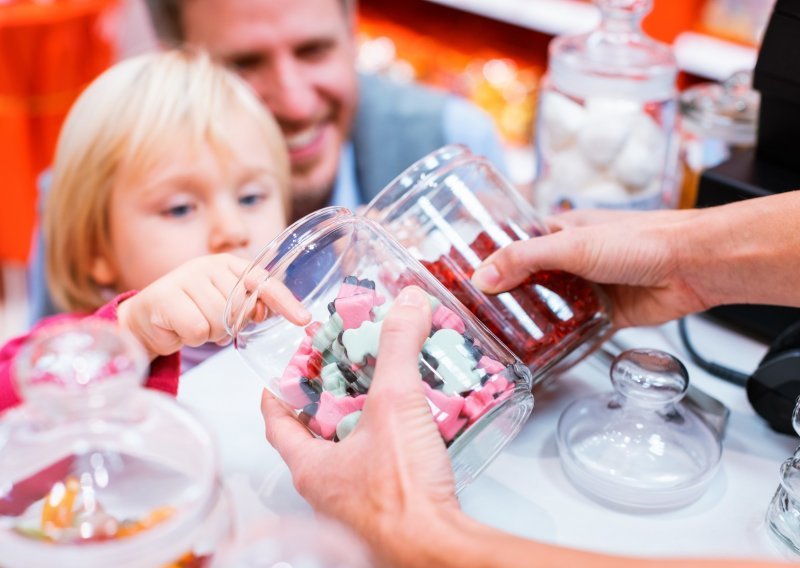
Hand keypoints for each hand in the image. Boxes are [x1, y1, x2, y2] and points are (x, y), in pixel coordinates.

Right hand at [118, 253, 309, 358]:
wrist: (147, 320)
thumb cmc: (192, 312)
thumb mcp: (225, 305)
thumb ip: (249, 305)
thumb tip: (265, 312)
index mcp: (228, 265)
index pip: (263, 281)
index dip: (284, 301)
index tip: (303, 319)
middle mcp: (208, 265)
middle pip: (240, 309)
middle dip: (230, 325)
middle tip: (211, 322)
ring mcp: (185, 278)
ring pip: (219, 321)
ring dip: (209, 333)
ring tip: (194, 323)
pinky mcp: (165, 297)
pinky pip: (197, 329)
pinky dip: (192, 337)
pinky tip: (179, 328)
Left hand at [261, 286, 459, 563]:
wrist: (438, 547)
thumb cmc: (402, 491)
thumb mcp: (396, 403)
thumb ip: (399, 348)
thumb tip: (407, 302)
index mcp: (310, 465)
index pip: (276, 422)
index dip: (278, 391)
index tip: (287, 368)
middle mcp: (326, 488)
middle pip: (314, 433)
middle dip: (329, 398)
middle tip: (345, 367)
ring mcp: (355, 503)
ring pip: (348, 451)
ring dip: (361, 419)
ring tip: (382, 388)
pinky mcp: (387, 509)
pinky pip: (379, 467)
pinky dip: (389, 442)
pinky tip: (414, 424)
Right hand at [471, 208, 708, 327]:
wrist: (693, 266)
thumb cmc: (642, 240)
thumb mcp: (573, 246)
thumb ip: (525, 259)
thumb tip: (483, 276)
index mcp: (560, 233)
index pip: (514, 245)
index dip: (489, 261)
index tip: (464, 280)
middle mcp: (572, 259)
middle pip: (529, 280)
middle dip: (506, 297)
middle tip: (478, 317)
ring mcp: (588, 287)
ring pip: (550, 306)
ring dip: (532, 320)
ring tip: (501, 339)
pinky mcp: (605, 314)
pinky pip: (576, 329)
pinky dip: (561, 340)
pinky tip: (542, 353)